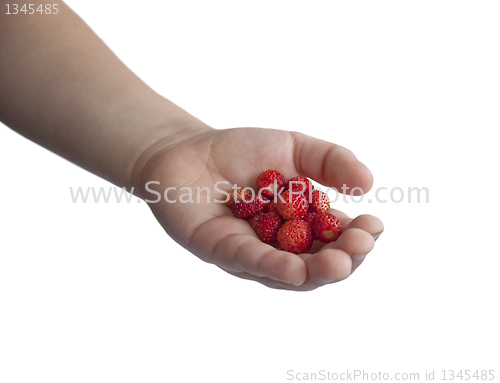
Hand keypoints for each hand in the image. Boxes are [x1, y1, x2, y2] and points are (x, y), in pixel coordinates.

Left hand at [139, 127, 382, 290]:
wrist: (189, 149)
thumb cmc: (242, 151)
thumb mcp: (295, 148)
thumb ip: (331, 160)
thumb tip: (369, 184)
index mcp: (302, 224)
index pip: (337, 238)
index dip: (358, 237)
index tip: (374, 224)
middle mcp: (281, 246)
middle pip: (318, 264)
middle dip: (344, 258)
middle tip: (361, 246)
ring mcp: (252, 253)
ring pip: (289, 273)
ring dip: (317, 271)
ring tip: (340, 263)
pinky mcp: (220, 251)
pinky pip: (250, 263)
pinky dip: (274, 268)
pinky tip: (297, 270)